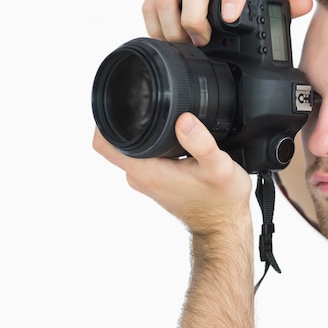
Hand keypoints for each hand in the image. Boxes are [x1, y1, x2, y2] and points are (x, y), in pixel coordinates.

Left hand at [93, 112, 251, 234]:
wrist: (224, 226)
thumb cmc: (222, 201)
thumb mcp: (218, 167)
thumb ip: (201, 142)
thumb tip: (184, 119)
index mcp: (147, 172)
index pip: (103, 144)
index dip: (104, 119)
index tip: (119, 101)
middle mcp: (140, 178)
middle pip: (114, 143)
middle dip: (126, 119)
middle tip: (149, 102)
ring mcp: (147, 181)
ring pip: (130, 149)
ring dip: (141, 132)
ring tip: (163, 119)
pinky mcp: (156, 183)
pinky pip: (143, 158)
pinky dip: (152, 144)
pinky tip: (172, 138)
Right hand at [142, 0, 312, 43]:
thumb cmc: (242, 1)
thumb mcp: (262, 5)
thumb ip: (283, 6)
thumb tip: (304, 4)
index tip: (230, 19)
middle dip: (194, 18)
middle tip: (201, 42)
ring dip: (172, 25)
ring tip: (184, 45)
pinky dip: (155, 24)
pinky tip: (166, 39)